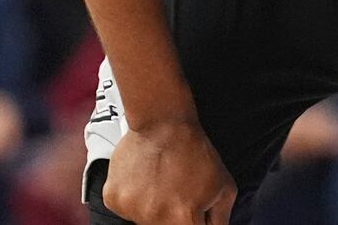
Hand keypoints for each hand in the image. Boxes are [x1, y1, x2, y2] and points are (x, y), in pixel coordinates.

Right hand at [102, 117, 235, 224]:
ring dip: (152, 208)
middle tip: (176, 193)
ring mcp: (130, 210)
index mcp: (182, 219)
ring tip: (160, 183)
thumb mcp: (224, 186)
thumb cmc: (196, 152)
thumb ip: (219, 219)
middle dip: (173, 216)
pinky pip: (125, 209)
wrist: (163, 123)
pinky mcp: (113, 199)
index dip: (193, 221)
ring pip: (143, 220)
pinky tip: (144, 179)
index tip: (190, 212)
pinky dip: (134, 198)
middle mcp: (153, 220)